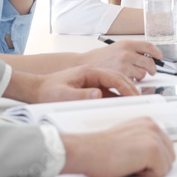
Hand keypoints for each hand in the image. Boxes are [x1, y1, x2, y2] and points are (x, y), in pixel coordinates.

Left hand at [6, 65, 138, 102]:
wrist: (37, 90)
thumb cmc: (48, 91)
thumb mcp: (63, 95)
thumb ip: (80, 95)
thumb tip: (98, 94)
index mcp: (89, 71)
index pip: (114, 77)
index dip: (126, 87)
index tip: (134, 96)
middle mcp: (93, 73)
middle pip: (118, 78)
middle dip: (130, 88)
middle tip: (139, 100)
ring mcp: (92, 80)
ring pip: (115, 83)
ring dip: (125, 91)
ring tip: (134, 102)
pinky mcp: (90, 87)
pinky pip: (108, 90)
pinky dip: (117, 96)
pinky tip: (121, 105)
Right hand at [60, 117, 175, 176]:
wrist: (86, 152)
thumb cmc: (101, 151)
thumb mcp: (127, 141)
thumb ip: (142, 144)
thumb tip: (160, 159)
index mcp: (147, 122)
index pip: (165, 147)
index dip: (153, 161)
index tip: (139, 163)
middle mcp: (153, 126)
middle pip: (170, 156)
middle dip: (154, 166)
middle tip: (131, 165)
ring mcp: (154, 136)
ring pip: (167, 165)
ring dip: (150, 171)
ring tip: (129, 165)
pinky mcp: (153, 149)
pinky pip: (161, 172)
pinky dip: (147, 176)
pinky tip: (130, 167)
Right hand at [81, 41, 161, 79]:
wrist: (83, 65)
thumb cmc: (99, 58)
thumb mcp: (116, 48)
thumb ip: (130, 51)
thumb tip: (146, 57)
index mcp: (126, 44)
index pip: (149, 46)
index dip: (157, 53)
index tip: (159, 57)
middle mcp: (126, 52)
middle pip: (149, 61)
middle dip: (152, 68)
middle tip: (151, 71)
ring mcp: (124, 64)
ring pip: (143, 73)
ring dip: (141, 76)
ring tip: (133, 75)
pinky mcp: (121, 75)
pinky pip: (135, 81)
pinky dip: (133, 82)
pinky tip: (127, 80)